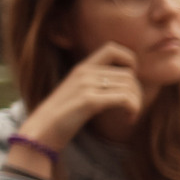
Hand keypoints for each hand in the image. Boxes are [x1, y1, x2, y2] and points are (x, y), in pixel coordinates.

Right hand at [14, 43, 141, 162]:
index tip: (130, 81)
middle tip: (132, 108)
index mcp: (82, 68)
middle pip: (128, 74)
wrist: (42, 131)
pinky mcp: (89, 101)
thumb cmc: (63, 116)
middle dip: (137, 93)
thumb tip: (126, 85)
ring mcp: (86, 85)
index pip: (112, 48)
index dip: (129, 60)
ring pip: (129, 86)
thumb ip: (96, 83)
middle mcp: (85, 72)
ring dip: (137, 103)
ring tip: (130, 115)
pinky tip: (129, 119)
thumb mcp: (78, 92)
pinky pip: (125, 99)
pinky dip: (133, 109)